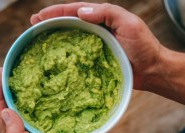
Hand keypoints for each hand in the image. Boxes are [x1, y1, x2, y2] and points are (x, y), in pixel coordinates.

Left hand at [0, 68, 129, 132]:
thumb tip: (5, 111)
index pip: (3, 117)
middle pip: (12, 109)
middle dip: (5, 90)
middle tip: (2, 71)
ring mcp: (40, 130)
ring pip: (26, 107)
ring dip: (19, 92)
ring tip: (16, 75)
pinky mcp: (53, 124)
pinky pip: (41, 108)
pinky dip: (37, 96)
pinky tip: (38, 86)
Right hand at [30, 2, 162, 89]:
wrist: (152, 70)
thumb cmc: (143, 46)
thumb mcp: (129, 24)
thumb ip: (107, 13)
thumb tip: (81, 12)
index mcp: (102, 19)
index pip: (75, 11)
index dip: (56, 12)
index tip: (39, 16)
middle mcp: (96, 31)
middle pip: (69, 24)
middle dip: (51, 23)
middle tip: (33, 25)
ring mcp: (95, 47)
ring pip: (71, 40)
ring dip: (55, 39)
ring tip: (38, 40)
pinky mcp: (95, 62)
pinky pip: (77, 57)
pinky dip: (65, 57)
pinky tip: (55, 60)